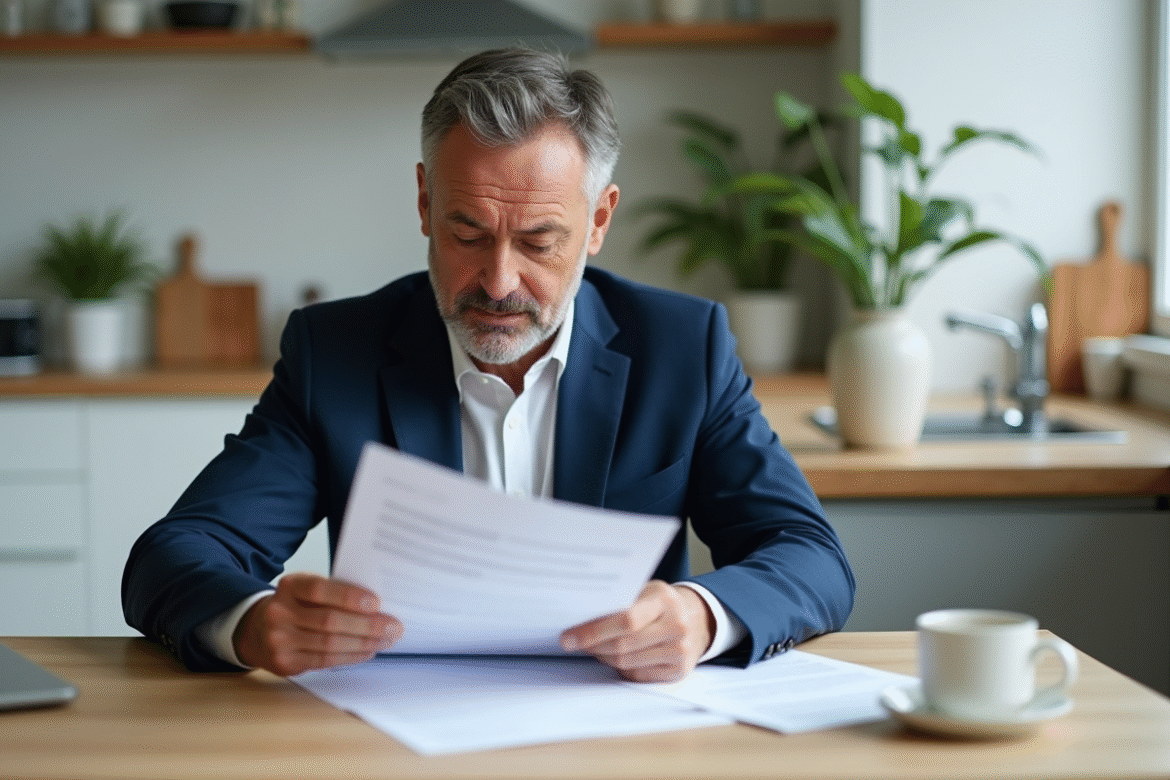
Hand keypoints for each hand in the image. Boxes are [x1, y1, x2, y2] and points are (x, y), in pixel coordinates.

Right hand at [233, 573, 401, 675]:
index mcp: (289, 587)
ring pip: (330, 644)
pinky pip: (325, 661)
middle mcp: (279, 613)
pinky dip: (351, 656)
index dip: (349, 597)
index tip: (377, 603)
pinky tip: (368, 651)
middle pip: (329, 621)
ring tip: (386, 640)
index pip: (319, 590)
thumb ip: (333, 592)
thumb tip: (377, 605)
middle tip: (393, 626)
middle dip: (367, 625)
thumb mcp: (305, 589)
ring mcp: (279, 640)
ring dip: (364, 643)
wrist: (256, 630)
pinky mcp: (285, 663)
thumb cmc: (294, 606)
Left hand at [559, 580, 713, 682]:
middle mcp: (676, 626)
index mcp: (664, 601)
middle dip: (592, 646)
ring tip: (591, 648)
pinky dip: (620, 668)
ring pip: (627, 663)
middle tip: (572, 643)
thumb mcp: (647, 592)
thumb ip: (621, 602)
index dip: (594, 630)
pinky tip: (613, 657)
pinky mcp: (678, 671)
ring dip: (603, 657)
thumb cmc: (663, 604)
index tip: (569, 636)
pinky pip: (637, 676)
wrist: (698, 619)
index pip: (626, 619)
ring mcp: (679, 651)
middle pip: (623, 645)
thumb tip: (580, 617)